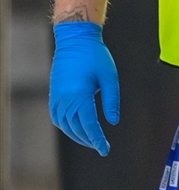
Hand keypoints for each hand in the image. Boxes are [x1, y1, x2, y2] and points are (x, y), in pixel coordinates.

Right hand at [49, 22, 119, 155]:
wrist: (75, 39)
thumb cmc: (96, 56)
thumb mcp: (109, 77)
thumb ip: (111, 100)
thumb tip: (113, 122)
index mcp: (80, 96)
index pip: (89, 125)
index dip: (97, 140)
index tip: (105, 149)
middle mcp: (65, 99)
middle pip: (76, 128)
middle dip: (89, 140)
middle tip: (101, 146)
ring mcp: (57, 97)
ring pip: (65, 125)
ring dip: (77, 135)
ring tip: (90, 140)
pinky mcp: (54, 94)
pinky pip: (57, 117)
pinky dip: (65, 126)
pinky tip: (74, 128)